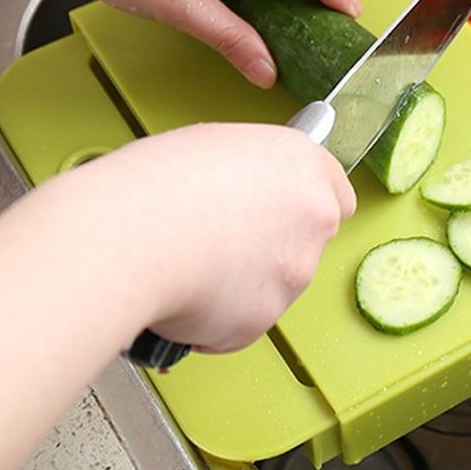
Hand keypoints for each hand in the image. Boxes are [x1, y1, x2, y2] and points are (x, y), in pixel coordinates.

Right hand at [57, 123, 356, 351]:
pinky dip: (215, 318)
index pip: (337, 194)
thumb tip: (244, 191)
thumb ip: (253, 172)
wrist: (133, 234)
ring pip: (275, 285)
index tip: (281, 211)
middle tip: (222, 240)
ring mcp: (295, 272)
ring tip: (189, 263)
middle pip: (307, 241)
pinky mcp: (265, 319)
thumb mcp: (215, 146)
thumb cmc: (160, 181)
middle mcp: (315, 218)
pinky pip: (242, 323)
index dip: (304, 205)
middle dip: (273, 247)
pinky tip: (182, 294)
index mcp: (305, 166)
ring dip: (243, 283)